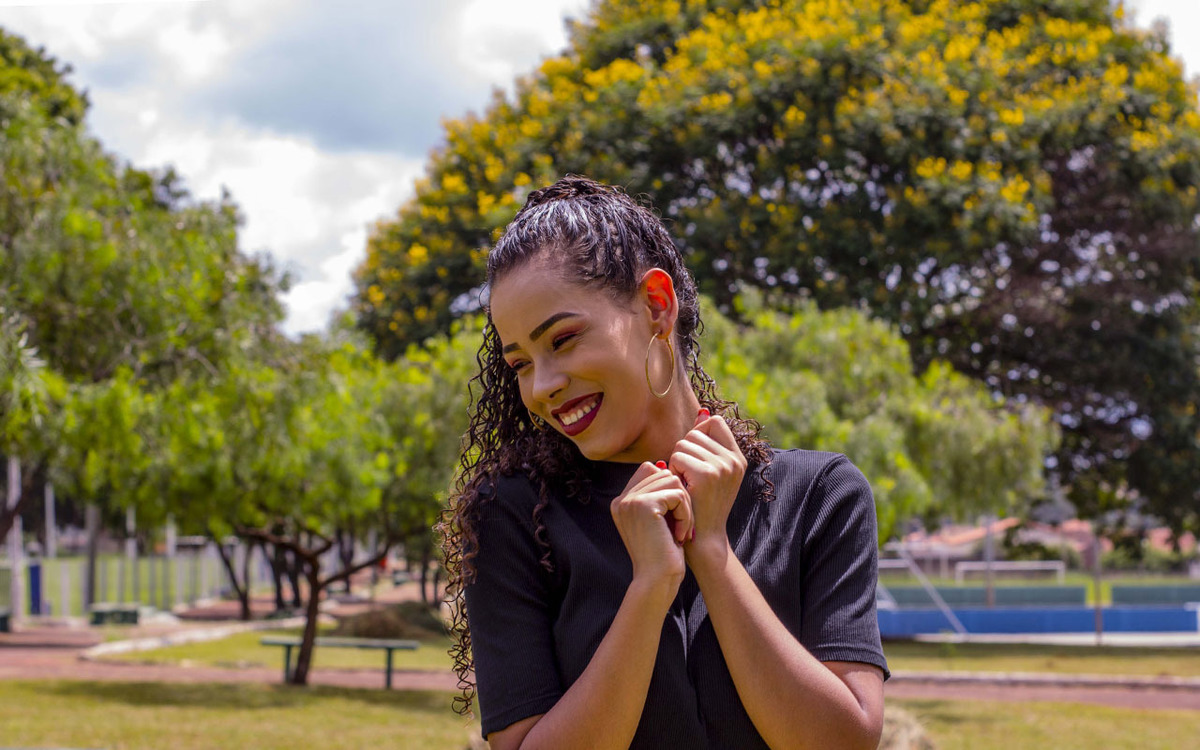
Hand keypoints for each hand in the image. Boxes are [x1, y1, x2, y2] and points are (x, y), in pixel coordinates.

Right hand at [610, 461, 693, 591]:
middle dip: (679, 497)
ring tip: (680, 530)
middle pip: (663, 473)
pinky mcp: (644, 504)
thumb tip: (664, 464)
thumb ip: (658, 493)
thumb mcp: (659, 520)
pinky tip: (679, 534)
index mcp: (621, 502)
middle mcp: (621, 499)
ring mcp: (630, 501)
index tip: (673, 518)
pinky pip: (678, 494)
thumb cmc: (663, 554)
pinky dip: (686, 514)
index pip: (649, 471)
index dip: (669, 489)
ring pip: (673, 481)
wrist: (656, 581)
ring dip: (685, 506)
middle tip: (680, 526)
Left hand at [668, 409, 746, 556]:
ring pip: (683, 443)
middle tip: (688, 478)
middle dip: (684, 452)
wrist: (704, 538)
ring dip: (676, 462)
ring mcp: (722, 466)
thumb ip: (706, 443)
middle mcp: (734, 460)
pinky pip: (677, 456)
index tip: (694, 458)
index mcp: (738, 457)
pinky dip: (673, 471)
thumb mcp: (710, 472)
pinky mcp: (707, 474)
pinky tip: (681, 487)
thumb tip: (702, 412)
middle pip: (695, 432)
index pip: (714, 422)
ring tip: (685, 483)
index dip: (697, 435)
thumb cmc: (701, 504)